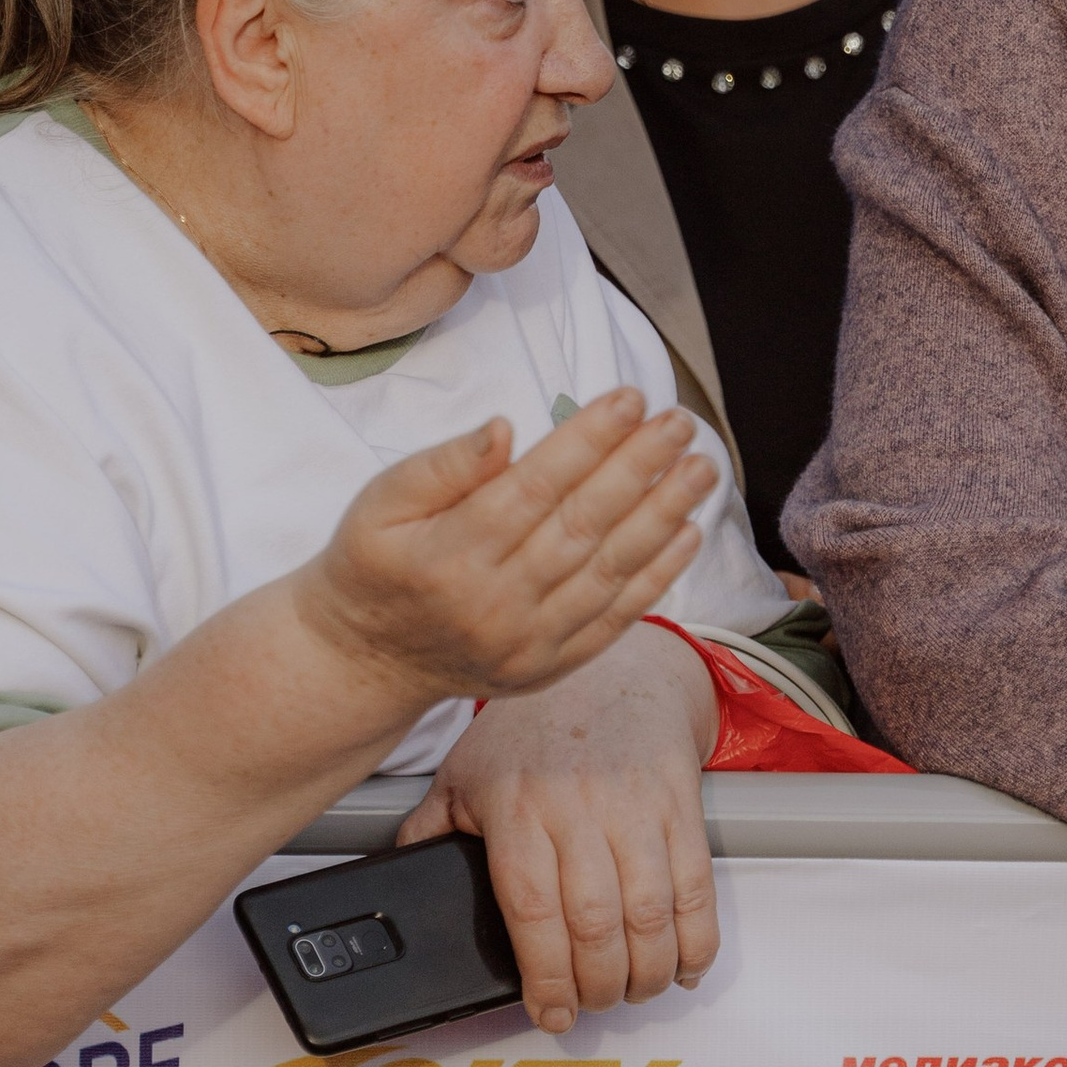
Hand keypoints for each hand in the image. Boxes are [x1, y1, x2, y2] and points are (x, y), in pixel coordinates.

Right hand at [296, 388, 710, 713]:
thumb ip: (442, 466)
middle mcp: (493, 604)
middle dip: (639, 469)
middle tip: (680, 423)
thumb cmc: (372, 565)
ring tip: (702, 469)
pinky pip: (612, 621)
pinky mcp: (548, 667)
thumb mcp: (379, 503)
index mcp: (448, 555)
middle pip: (581, 526)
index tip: (631, 398)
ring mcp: (526, 643)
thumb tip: (503, 428)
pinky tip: (686, 534)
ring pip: (607, 572)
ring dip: (662, 517)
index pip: (534, 488)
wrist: (365, 662)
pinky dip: (654, 578)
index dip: (588, 440)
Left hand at [398, 623, 720, 1036]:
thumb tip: (396, 886)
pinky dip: (695, 941)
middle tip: (589, 1006)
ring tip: (629, 991)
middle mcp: (578, 806)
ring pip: (650, 914)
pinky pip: (697, 888)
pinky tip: (680, 966)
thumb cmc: (533, 732)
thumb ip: (430, 832)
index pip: (531, 911)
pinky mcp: (681, 806)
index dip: (545, 977)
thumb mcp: (464, 773)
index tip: (549, 1012)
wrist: (614, 674)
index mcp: (517, 807)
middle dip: (596, 986)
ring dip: (645, 973)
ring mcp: (636, 806)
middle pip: (595, 923)